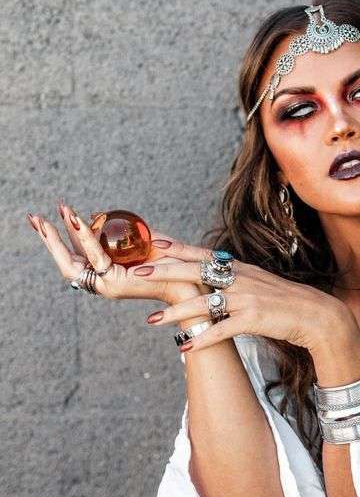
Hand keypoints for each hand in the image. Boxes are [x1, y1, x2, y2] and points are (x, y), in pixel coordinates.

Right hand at [26, 201, 208, 305]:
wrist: (188, 279)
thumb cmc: (168, 260)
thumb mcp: (140, 241)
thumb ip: (117, 233)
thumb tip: (97, 214)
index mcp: (104, 275)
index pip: (73, 257)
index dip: (55, 240)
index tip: (41, 220)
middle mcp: (101, 283)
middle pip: (65, 262)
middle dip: (48, 239)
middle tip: (34, 217)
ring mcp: (106, 285)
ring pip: (76, 260)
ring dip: (65, 234)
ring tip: (61, 211)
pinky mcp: (115, 283)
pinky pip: (96, 257)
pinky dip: (86, 238)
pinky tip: (78, 220)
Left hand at [129, 244, 352, 351]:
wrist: (318, 317)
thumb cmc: (286, 303)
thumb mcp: (258, 284)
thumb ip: (234, 279)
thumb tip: (211, 279)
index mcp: (240, 269)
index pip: (202, 254)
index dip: (176, 248)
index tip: (152, 243)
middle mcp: (241, 278)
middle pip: (195, 272)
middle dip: (164, 273)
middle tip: (137, 275)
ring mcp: (247, 298)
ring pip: (204, 303)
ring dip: (176, 313)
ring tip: (153, 321)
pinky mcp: (254, 319)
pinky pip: (223, 330)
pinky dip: (204, 340)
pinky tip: (186, 348)